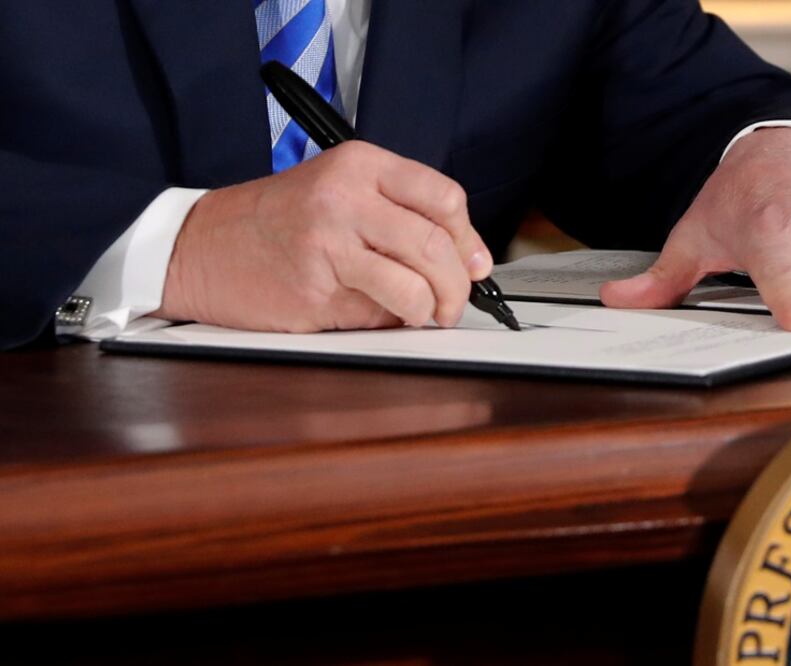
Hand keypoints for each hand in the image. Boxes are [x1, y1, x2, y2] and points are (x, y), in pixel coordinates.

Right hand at [154, 141, 491, 331]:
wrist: (198, 248)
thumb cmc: (273, 223)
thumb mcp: (338, 194)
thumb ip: (399, 218)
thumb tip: (466, 263)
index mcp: (359, 165)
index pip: (445, 198)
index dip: (470, 239)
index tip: (475, 264)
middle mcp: (346, 198)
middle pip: (436, 244)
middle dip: (458, 286)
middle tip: (454, 303)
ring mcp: (329, 244)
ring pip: (415, 284)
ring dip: (431, 309)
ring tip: (423, 313)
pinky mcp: (315, 290)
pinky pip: (377, 313)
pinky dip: (390, 322)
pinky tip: (379, 315)